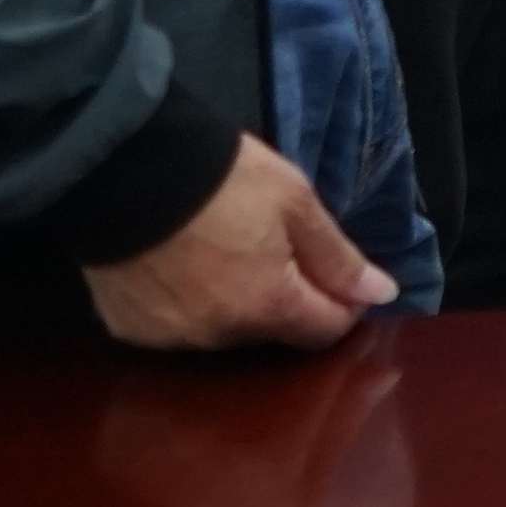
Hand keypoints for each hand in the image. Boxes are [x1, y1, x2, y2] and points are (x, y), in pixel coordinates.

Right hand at [81, 136, 390, 353]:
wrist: (123, 169)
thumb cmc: (222, 179)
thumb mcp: (294, 202)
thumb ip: (338, 257)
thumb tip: (382, 296)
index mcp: (268, 307)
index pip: (325, 330)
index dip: (342, 303)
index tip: (338, 273)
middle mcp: (220, 336)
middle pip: (274, 331)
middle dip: (286, 299)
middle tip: (273, 246)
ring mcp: (170, 337)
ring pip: (223, 331)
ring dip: (234, 304)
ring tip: (221, 251)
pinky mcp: (129, 328)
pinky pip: (174, 326)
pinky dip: (185, 304)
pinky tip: (178, 266)